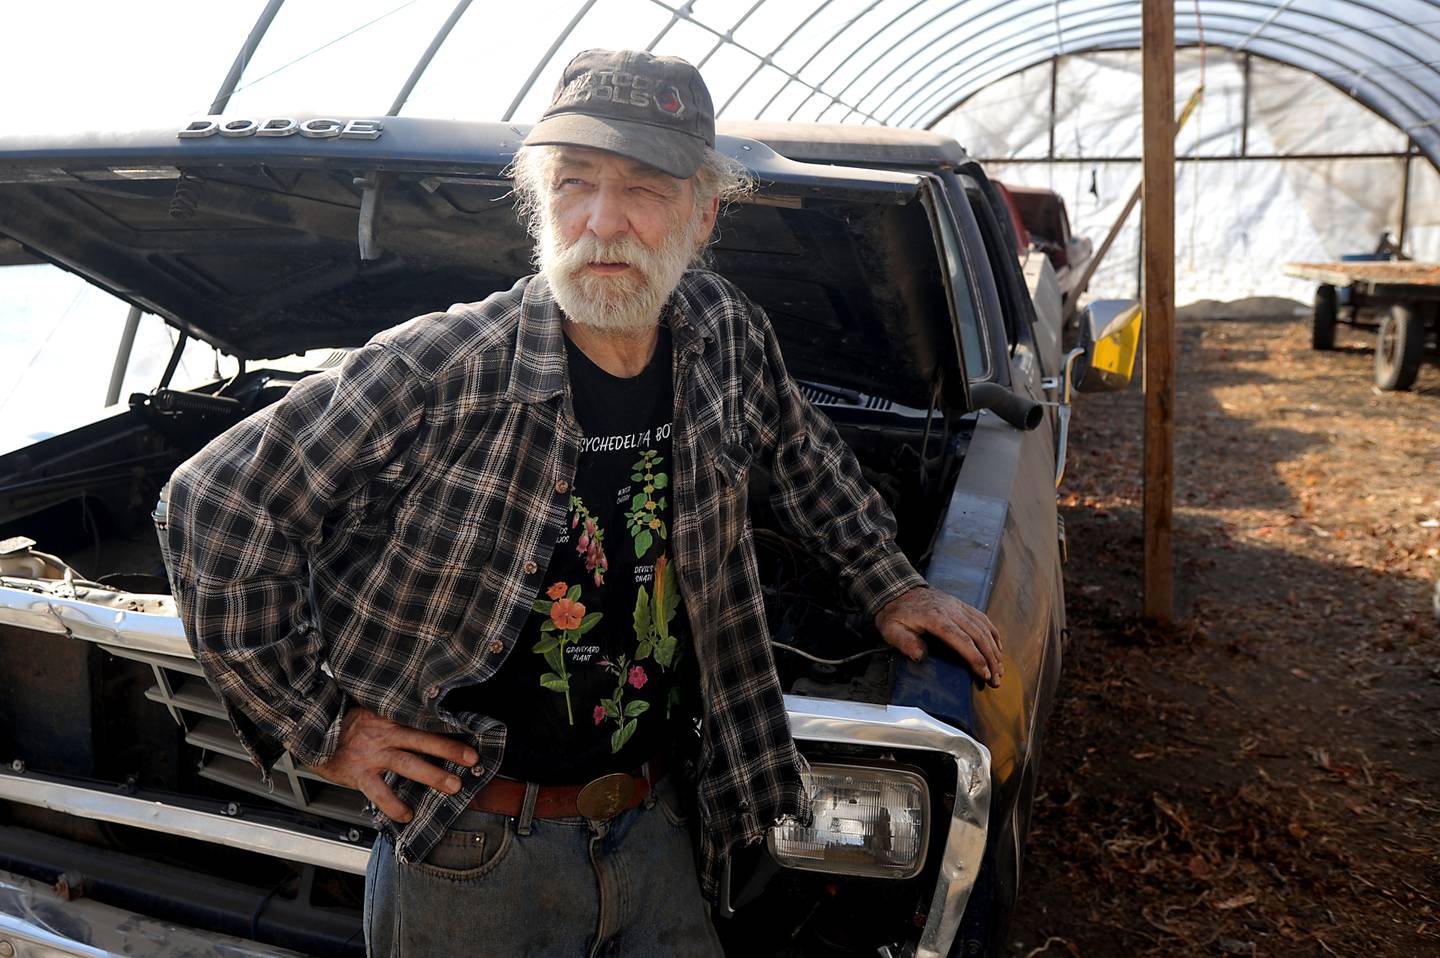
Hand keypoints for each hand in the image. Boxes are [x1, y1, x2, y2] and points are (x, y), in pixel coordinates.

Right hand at [308, 706, 477, 822]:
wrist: (308, 730)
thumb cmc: (344, 724)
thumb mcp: (370, 711)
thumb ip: (393, 716)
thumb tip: (423, 722)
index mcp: (389, 716)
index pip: (422, 720)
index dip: (446, 725)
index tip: (471, 730)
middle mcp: (383, 733)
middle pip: (422, 739)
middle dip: (449, 749)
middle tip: (472, 759)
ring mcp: (371, 754)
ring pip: (407, 763)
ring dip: (432, 775)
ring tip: (453, 786)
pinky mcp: (358, 773)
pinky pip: (379, 792)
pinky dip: (394, 805)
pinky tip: (407, 815)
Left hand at [875, 587, 1004, 687]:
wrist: (898, 590)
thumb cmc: (896, 614)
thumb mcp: (891, 629)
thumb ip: (905, 643)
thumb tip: (920, 656)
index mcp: (935, 618)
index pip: (962, 639)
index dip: (976, 658)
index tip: (984, 674)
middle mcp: (951, 610)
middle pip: (979, 635)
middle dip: (990, 659)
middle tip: (996, 679)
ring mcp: (958, 606)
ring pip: (984, 627)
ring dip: (995, 649)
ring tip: (999, 669)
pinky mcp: (961, 606)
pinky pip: (983, 619)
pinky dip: (993, 634)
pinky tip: (998, 648)